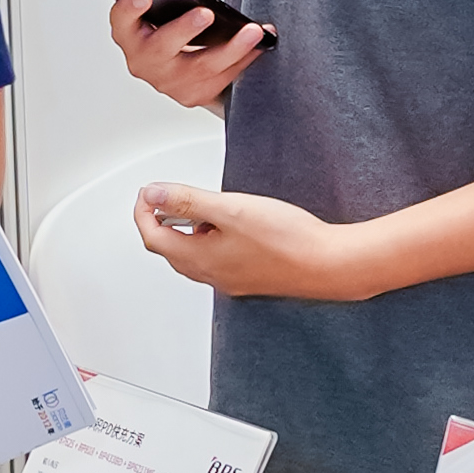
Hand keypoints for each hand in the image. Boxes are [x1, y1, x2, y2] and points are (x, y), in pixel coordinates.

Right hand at [109, 0, 270, 111]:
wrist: (178, 69)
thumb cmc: (169, 29)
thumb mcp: (160, 11)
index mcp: (129, 34)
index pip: (121, 20)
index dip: (130, 9)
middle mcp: (143, 61)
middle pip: (162, 47)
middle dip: (185, 30)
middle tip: (205, 13)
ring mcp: (167, 82)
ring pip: (201, 67)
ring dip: (231, 48)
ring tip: (252, 31)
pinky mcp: (192, 95)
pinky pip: (221, 79)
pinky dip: (243, 60)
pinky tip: (260, 45)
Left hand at [135, 181, 365, 301]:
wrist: (330, 265)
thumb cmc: (287, 240)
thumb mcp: (230, 209)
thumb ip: (187, 201)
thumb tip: (153, 194)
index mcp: (199, 259)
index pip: (152, 237)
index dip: (143, 212)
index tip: (146, 192)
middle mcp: (211, 275)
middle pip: (169, 248)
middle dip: (161, 220)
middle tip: (164, 197)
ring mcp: (230, 279)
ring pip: (192, 254)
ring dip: (187, 230)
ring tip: (201, 206)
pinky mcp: (249, 277)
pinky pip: (215, 259)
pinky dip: (209, 239)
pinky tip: (231, 224)